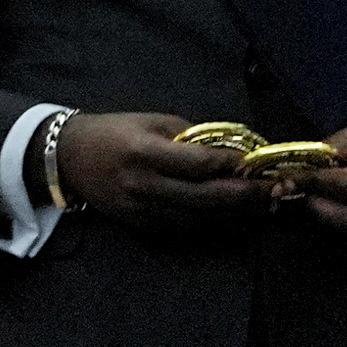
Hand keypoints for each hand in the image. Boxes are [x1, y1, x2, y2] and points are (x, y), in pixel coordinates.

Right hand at [50, 110, 266, 226]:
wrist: (67, 158)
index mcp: (145, 154)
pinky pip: (185, 225)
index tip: (262, 161)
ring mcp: (142, 210)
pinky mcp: (141, 225)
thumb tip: (235, 149)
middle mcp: (144, 186)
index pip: (201, 164)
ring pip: (200, 217)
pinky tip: (235, 212)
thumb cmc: (114, 131)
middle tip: (278, 189)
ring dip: (237, 212)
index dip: (236, 165)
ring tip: (266, 203)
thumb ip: (193, 137)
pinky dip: (213, 219)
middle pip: (207, 198)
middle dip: (247, 195)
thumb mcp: (153, 122)